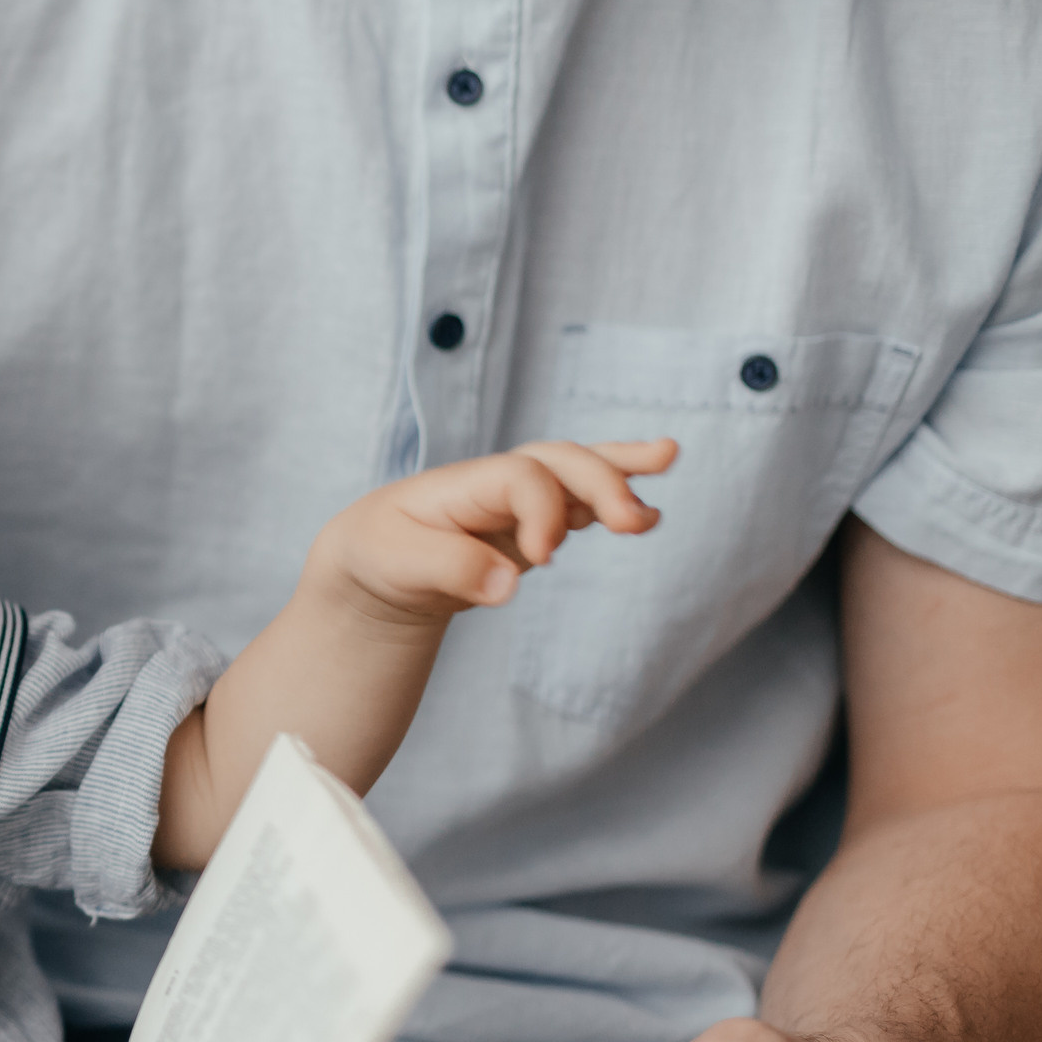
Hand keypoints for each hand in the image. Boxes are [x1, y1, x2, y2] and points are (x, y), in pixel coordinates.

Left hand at [309, 438, 678, 623]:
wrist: (372, 563)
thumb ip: (450, 569)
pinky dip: (613, 500)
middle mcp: (495, 484)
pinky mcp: (532, 527)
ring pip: (576, 472)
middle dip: (602, 480)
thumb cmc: (378, 555)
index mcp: (461, 483)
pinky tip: (645, 513)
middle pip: (558, 461)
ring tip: (668, 457)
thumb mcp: (395, 563)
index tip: (542, 559)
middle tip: (635, 521)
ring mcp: (517, 502)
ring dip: (621, 472)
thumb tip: (509, 585)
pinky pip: (580, 503)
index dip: (542, 510)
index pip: (520, 477)